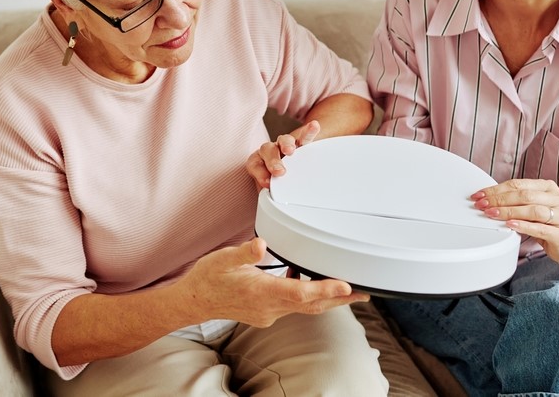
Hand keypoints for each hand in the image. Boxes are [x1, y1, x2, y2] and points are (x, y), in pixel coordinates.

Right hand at [180, 237, 367, 326]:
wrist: (193, 301)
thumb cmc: (208, 278)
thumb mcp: (224, 259)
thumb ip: (244, 252)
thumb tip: (261, 244)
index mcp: (261, 293)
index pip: (300, 293)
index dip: (325, 289)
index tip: (346, 285)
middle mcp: (269, 308)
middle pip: (311, 305)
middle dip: (339, 298)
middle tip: (364, 292)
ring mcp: (268, 313)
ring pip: (305, 307)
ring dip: (326, 298)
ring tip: (347, 288)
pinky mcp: (266, 313)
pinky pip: (294, 306)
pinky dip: (307, 296)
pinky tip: (307, 280)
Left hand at [246, 120, 320, 189]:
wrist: (288, 178)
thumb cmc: (276, 185)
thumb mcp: (270, 191)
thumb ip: (269, 194)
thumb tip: (272, 200)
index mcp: (259, 163)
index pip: (255, 165)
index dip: (259, 173)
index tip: (267, 184)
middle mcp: (270, 151)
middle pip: (267, 150)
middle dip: (273, 161)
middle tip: (279, 172)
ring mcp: (285, 146)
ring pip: (283, 140)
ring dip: (286, 145)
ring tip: (290, 151)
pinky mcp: (301, 144)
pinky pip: (304, 137)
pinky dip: (308, 132)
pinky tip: (314, 126)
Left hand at [471, 179, 558, 264]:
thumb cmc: (548, 223)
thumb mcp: (533, 207)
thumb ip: (516, 202)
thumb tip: (488, 200)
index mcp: (547, 187)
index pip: (518, 184)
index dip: (496, 189)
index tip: (480, 195)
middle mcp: (556, 199)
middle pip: (524, 195)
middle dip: (499, 200)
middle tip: (482, 205)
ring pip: (532, 210)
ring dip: (509, 212)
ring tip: (492, 214)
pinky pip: (541, 228)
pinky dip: (524, 226)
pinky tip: (510, 225)